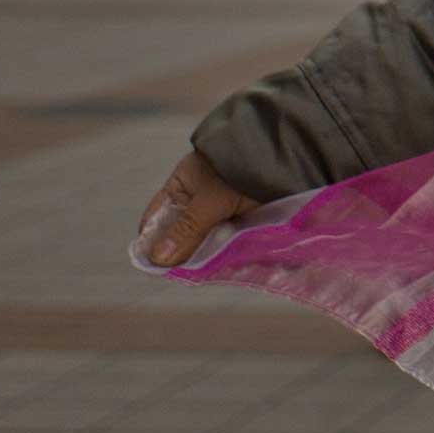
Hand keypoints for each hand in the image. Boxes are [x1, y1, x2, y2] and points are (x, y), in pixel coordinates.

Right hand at [135, 148, 260, 268]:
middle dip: (183, 254)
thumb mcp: (209, 200)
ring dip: (206, 255)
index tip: (153, 267)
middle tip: (185, 276)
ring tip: (207, 274)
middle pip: (182, 233)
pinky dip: (226, 251)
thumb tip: (157, 259)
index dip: (151, 241)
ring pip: (206, 238)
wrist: (281, 156)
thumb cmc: (238, 172)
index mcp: (180, 187)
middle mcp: (197, 198)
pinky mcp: (242, 217)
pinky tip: (227, 266)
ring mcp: (220, 208)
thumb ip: (187, 229)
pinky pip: (228, 239)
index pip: (156, 219)